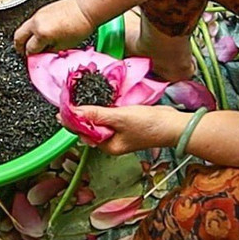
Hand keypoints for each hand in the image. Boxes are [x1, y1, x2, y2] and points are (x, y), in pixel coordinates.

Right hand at [14, 0, 97, 54]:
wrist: (85, 8)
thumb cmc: (80, 26)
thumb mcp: (64, 46)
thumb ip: (50, 51)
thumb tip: (42, 55)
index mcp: (41, 33)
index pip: (30, 49)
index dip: (31, 57)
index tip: (33, 60)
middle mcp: (36, 23)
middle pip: (18, 37)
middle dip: (19, 47)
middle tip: (23, 53)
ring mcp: (37, 15)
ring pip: (23, 29)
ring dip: (25, 38)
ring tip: (32, 45)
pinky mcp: (41, 10)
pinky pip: (30, 23)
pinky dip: (31, 30)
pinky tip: (40, 35)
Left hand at [72, 104, 189, 155]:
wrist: (174, 125)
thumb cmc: (149, 125)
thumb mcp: (120, 118)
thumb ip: (96, 115)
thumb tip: (74, 112)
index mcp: (108, 145)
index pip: (83, 132)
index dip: (72, 118)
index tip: (64, 103)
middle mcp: (111, 141)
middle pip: (89, 126)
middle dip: (80, 113)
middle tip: (70, 95)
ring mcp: (119, 132)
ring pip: (99, 120)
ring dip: (91, 109)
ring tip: (81, 94)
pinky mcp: (126, 123)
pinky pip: (109, 115)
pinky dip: (103, 107)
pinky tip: (99, 97)